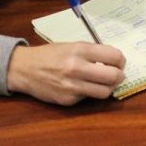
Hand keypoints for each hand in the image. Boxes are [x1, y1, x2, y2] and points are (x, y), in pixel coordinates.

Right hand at [6, 43, 125, 105]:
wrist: (24, 69)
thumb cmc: (50, 54)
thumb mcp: (72, 45)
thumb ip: (93, 52)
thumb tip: (115, 60)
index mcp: (80, 50)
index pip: (114, 56)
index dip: (121, 60)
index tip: (119, 62)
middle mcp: (77, 68)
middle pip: (113, 77)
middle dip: (119, 76)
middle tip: (117, 74)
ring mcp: (72, 86)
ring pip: (105, 92)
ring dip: (108, 87)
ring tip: (103, 82)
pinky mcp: (68, 100)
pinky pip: (88, 98)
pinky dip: (90, 93)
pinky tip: (82, 86)